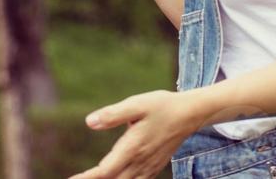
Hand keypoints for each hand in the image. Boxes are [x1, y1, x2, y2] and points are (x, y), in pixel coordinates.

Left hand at [69, 89, 198, 178]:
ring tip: (92, 178)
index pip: (104, 172)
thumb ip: (113, 114)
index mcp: (132, 148)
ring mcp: (147, 168)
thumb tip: (89, 122)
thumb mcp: (137, 104)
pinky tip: (117, 178)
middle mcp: (139, 163)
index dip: (87, 178)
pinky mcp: (153, 168)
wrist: (189, 114)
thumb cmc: (161, 106)